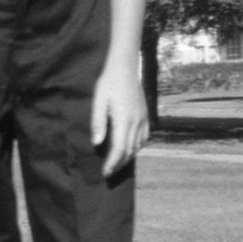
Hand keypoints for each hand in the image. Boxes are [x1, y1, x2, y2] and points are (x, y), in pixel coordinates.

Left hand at [91, 58, 147, 177]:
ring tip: (117, 164)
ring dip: (128, 157)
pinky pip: (144, 137)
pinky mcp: (145, 115)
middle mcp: (136, 122)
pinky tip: (130, 148)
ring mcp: (143, 119)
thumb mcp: (99, 102)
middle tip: (108, 173)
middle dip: (119, 164)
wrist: (125, 68)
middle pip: (129, 150)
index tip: (105, 173)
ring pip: (138, 145)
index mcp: (124, 120)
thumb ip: (98, 123)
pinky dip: (137, 147)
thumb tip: (96, 143)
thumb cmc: (108, 83)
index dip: (112, 163)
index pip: (119, 149)